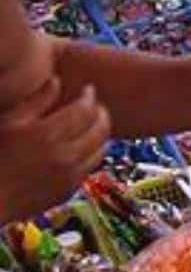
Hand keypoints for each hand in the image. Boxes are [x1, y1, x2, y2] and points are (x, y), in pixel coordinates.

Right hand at [0, 78, 110, 221]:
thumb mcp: (8, 121)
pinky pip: (90, 167)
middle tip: (95, 105)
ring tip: (92, 124)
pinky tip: (83, 146)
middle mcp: (64, 156)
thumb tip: (56, 81)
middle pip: (100, 128)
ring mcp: (68, 176)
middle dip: (101, 113)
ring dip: (100, 134)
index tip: (88, 90)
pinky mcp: (67, 191)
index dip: (89, 96)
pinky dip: (93, 153)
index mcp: (47, 135)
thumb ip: (36, 101)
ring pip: (101, 149)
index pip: (84, 110)